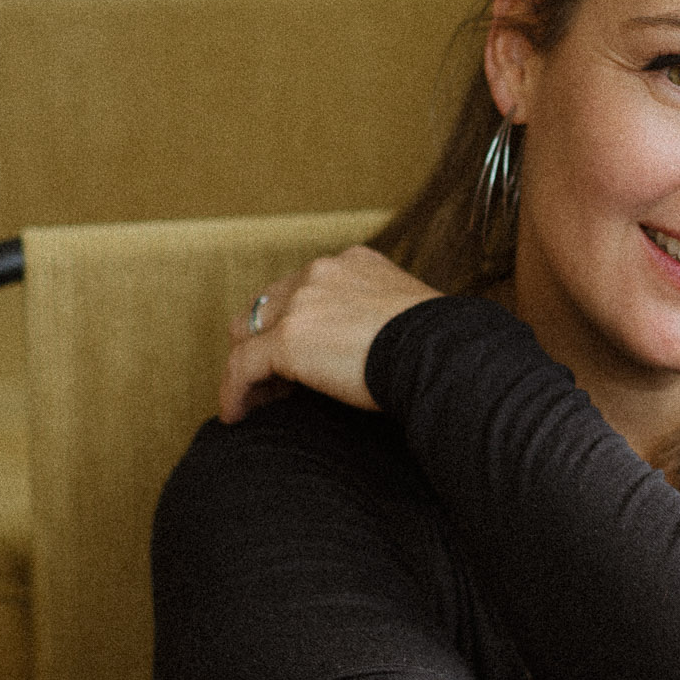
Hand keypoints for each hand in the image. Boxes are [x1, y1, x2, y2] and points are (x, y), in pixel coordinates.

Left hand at [219, 245, 437, 423]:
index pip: (305, 288)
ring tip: (251, 401)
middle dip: (264, 340)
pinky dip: (235, 392)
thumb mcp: (413, 317)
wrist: (444, 355)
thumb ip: (386, 320)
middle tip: (270, 382)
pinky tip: (236, 415)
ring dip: (247, 366)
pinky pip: (243, 367)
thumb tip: (383, 350)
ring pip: (248, 333)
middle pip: (269, 305)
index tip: (299, 359)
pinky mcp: (288, 340)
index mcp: (354, 264)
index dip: (295, 322)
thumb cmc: (443, 347)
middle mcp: (322, 273)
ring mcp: (302, 303)